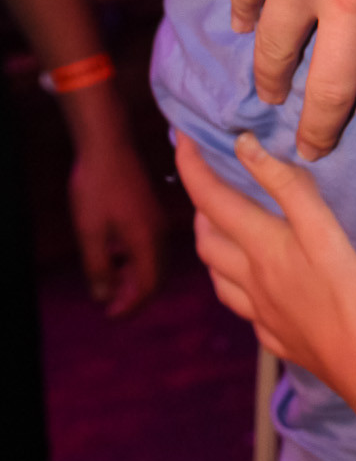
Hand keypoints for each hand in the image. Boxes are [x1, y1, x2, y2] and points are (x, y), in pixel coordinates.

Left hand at [67, 128, 165, 314]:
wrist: (108, 145)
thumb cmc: (97, 187)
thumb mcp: (90, 232)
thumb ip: (98, 267)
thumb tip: (102, 296)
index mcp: (148, 241)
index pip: (149, 285)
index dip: (131, 305)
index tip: (109, 316)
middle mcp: (159, 233)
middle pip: (155, 276)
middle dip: (134, 295)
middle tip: (110, 307)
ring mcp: (157, 221)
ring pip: (153, 261)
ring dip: (134, 278)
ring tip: (110, 285)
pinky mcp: (150, 212)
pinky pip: (149, 246)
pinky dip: (134, 261)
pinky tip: (115, 257)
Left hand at [175, 131, 355, 409]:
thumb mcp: (327, 232)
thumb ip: (288, 187)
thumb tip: (244, 147)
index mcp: (263, 250)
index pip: (212, 201)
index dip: (192, 169)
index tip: (182, 139)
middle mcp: (254, 283)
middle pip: (208, 243)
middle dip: (201, 210)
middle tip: (211, 186)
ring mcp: (265, 316)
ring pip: (221, 281)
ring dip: (214, 251)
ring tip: (226, 232)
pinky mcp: (282, 339)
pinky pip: (247, 312)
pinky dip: (240, 291)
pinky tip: (258, 289)